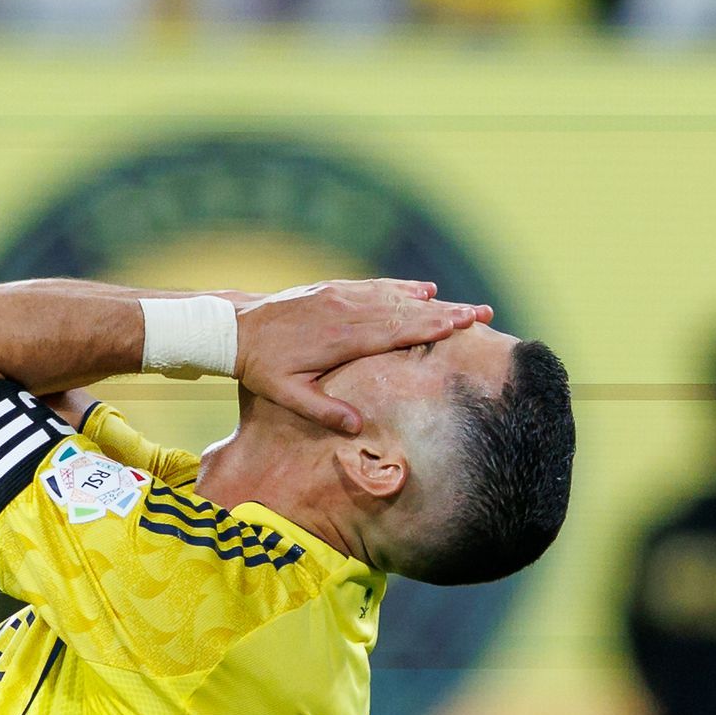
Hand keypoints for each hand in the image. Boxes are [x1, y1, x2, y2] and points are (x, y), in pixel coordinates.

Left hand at [234, 278, 490, 433]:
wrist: (233, 326)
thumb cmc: (261, 366)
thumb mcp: (286, 395)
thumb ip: (323, 409)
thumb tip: (357, 427)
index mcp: (340, 337)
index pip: (396, 331)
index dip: (432, 327)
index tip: (462, 325)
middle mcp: (346, 311)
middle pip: (406, 311)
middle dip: (447, 312)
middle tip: (482, 313)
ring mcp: (340, 296)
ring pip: (395, 297)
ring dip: (433, 301)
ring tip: (464, 305)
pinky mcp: (333, 289)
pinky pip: (375, 287)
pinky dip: (402, 288)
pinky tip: (424, 290)